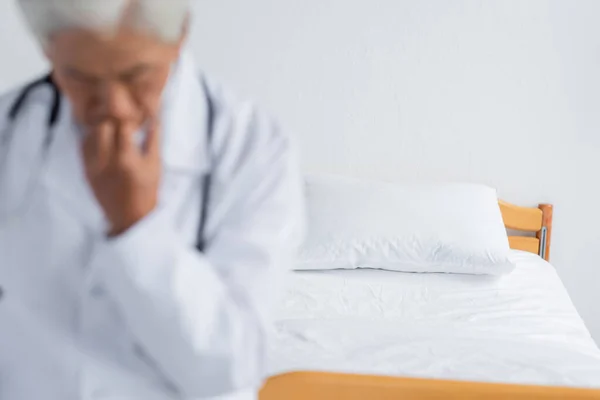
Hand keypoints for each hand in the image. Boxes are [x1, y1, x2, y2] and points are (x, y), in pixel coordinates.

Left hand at [82, 120, 160, 235]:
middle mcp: (107, 162)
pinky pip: (82, 147)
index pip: (122, 126)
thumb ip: (153, 140)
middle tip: (121, 128)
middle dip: (113, 123)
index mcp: (127, 159)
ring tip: (112, 135)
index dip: (129, 121)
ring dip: (101, 130)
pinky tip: (102, 143)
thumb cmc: (146, 191)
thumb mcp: (155, 165)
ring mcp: (93, 167)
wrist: (129, 216)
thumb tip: (153, 119)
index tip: (134, 124)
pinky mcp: (86, 171)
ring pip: (90, 135)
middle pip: (102, 127)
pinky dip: (91, 140)